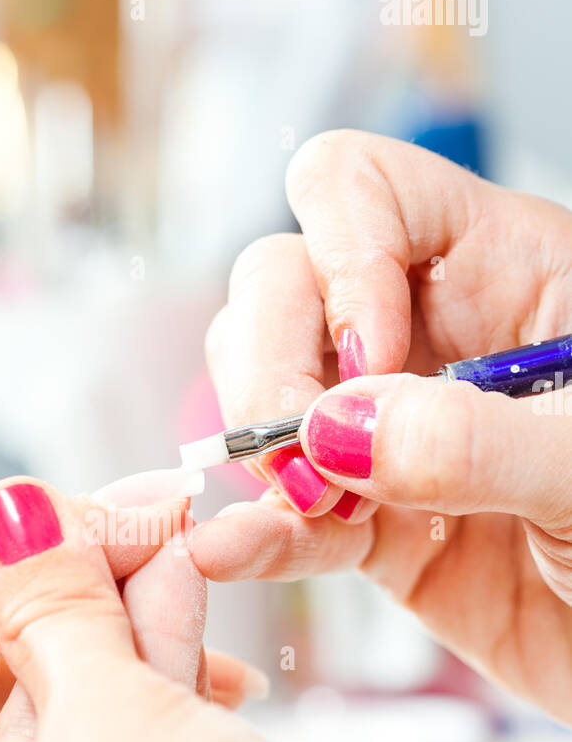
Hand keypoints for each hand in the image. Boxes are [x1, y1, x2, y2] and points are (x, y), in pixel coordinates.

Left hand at [0, 478, 402, 741]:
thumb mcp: (104, 710)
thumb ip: (47, 603)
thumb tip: (7, 518)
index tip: (6, 567)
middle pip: (4, 736)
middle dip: (65, 621)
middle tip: (98, 534)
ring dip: (122, 649)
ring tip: (160, 548)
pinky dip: (159, 711)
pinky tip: (189, 620)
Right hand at [192, 130, 571, 722]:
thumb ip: (476, 442)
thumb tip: (336, 431)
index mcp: (505, 269)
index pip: (364, 189)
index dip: (341, 252)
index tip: (371, 354)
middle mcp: (432, 335)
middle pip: (284, 284)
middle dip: (271, 364)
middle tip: (304, 452)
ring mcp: (391, 434)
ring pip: (265, 393)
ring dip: (263, 449)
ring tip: (321, 510)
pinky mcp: (373, 530)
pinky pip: (285, 519)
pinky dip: (255, 537)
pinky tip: (236, 552)